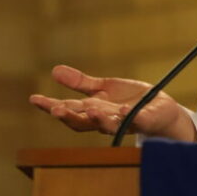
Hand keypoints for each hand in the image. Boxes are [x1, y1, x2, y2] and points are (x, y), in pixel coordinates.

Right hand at [29, 65, 194, 140]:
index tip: (34, 99)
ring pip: (108, 125)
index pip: (69, 110)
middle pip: (83, 122)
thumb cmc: (131, 100)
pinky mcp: (145, 121)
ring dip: (98, 119)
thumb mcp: (105, 88)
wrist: (162, 110)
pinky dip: (129, 117)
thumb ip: (81, 83)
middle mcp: (105, 120)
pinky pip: (136, 121)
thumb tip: (54, 70)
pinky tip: (123, 109)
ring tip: (90, 109)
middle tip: (56, 110)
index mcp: (94, 111)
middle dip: (69, 117)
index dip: (51, 106)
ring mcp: (124, 123)